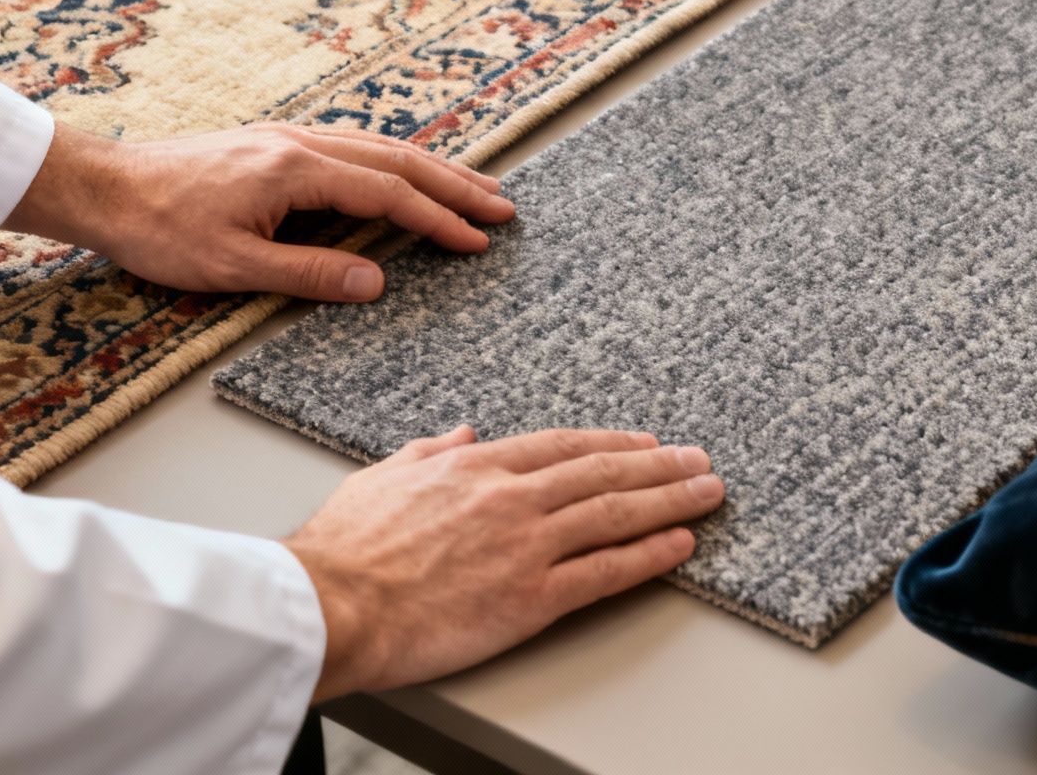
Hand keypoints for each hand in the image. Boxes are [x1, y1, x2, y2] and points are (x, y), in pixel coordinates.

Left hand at [4, 121, 514, 300]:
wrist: (102, 186)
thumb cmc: (158, 229)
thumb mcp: (233, 266)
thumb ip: (310, 273)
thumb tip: (378, 280)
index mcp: (297, 169)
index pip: (390, 195)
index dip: (440, 220)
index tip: (480, 241)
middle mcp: (301, 142)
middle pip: (400, 159)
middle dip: (457, 184)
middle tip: (504, 207)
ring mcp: (289, 137)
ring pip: (380, 147)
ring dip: (433, 168)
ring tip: (474, 187)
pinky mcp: (275, 143)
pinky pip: (355, 146)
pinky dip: (397, 161)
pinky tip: (407, 172)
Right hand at [283, 426, 723, 700]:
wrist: (329, 605)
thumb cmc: (342, 551)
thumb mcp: (380, 478)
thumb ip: (427, 453)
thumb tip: (458, 433)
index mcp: (474, 466)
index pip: (563, 446)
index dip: (612, 442)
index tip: (645, 441)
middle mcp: (511, 497)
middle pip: (604, 471)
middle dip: (660, 464)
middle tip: (699, 460)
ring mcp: (527, 545)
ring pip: (617, 513)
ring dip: (671, 499)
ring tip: (708, 491)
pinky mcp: (532, 596)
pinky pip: (606, 570)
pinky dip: (650, 554)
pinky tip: (680, 543)